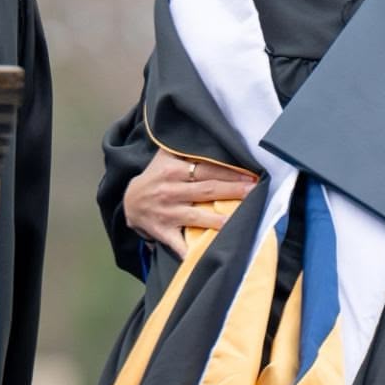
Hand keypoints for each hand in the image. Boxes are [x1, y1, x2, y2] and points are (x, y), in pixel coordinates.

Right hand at [123, 149, 254, 257]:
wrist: (129, 201)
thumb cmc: (157, 176)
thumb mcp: (166, 155)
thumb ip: (187, 146)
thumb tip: (211, 131)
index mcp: (173, 170)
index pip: (206, 169)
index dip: (229, 172)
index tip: (251, 174)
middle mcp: (170, 191)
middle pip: (207, 190)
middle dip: (232, 191)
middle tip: (255, 191)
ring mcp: (166, 213)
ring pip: (196, 217)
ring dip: (218, 219)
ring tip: (238, 219)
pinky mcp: (163, 232)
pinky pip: (179, 243)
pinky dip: (191, 250)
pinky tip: (207, 252)